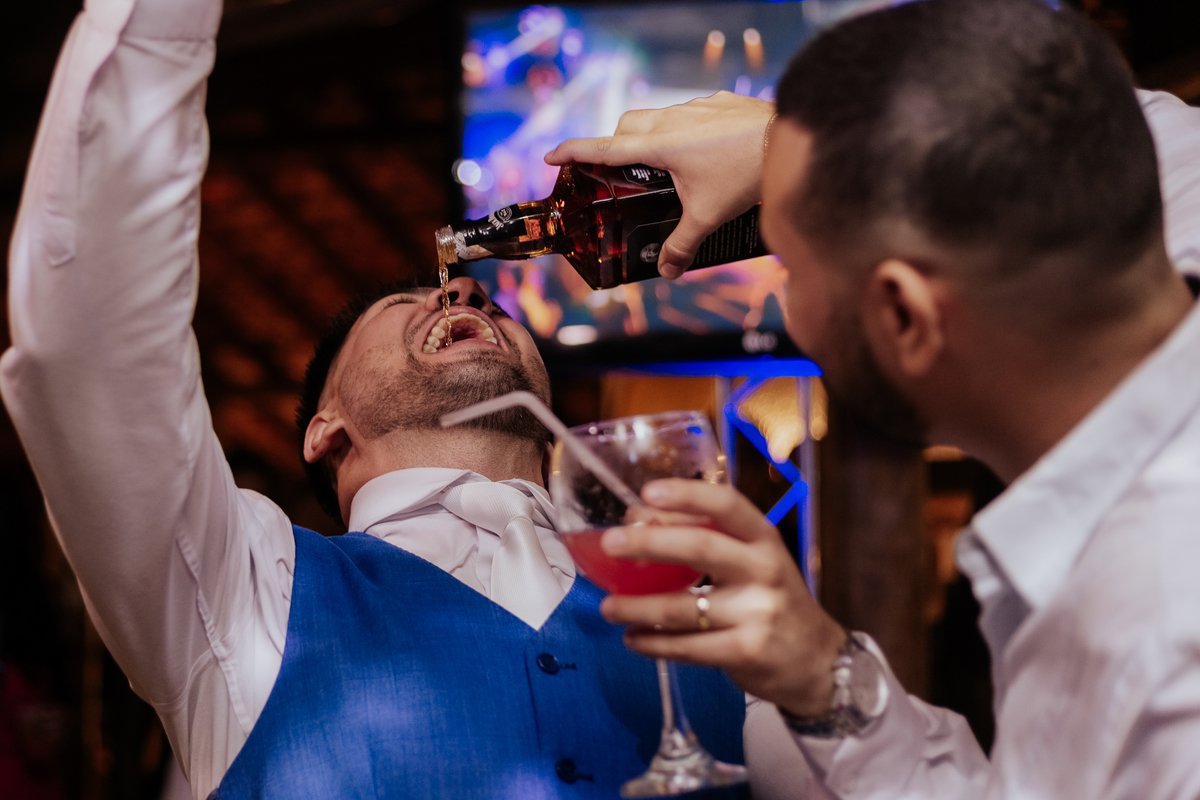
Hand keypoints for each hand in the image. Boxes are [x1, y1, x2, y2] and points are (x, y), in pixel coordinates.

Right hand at [545, 92, 774, 278]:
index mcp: (660, 145)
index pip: (603, 148)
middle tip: (619, 172)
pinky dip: (685, 130)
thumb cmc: (746, 173)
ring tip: (665, 167)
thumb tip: (667, 272)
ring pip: (657, 116)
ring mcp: (697, 107)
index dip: (573, 152)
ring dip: (651, 136)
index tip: (551, 157)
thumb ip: (682, 244)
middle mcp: (673, 119)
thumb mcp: (708, 216)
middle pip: (625, 126)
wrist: (791, 139)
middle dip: (615, 145)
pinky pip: (690, 113)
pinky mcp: (720, 102)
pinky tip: (705, 153)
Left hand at [598, 478, 846, 717]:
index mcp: (764, 539)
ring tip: (608, 607)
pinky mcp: (746, 652)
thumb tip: (637, 517)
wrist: (816, 661)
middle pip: (700, 547)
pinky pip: (687, 647)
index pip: (727, 505)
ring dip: (637, 606)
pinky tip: (633, 639)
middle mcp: (765, 569)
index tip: (648, 492)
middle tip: (609, 544)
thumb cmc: (771, 599)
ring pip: (683, 606)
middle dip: (649, 543)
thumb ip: (704, 538)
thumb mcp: (750, 561)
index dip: (687, 495)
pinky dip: (653, 643)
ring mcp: (758, 613)